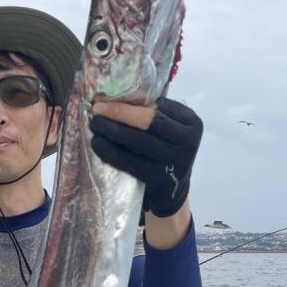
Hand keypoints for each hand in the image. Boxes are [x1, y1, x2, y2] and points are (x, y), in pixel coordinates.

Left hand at [89, 97, 202, 217]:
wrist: (173, 191)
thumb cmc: (168, 152)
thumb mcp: (173, 131)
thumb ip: (157, 114)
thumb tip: (121, 96)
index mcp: (192, 124)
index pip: (160, 107)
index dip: (134, 101)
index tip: (111, 97)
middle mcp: (187, 142)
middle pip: (148, 121)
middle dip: (120, 112)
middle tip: (97, 108)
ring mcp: (173, 162)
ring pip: (136, 140)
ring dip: (111, 130)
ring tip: (94, 124)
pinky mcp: (157, 178)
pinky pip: (128, 160)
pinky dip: (110, 151)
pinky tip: (97, 144)